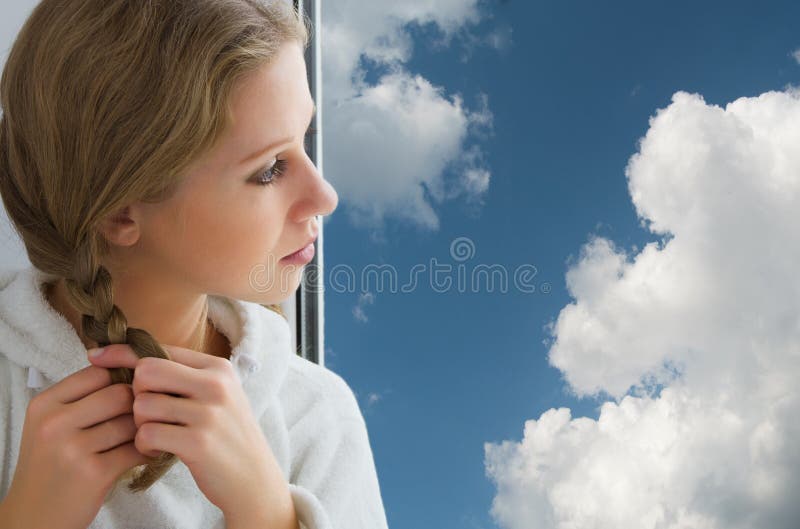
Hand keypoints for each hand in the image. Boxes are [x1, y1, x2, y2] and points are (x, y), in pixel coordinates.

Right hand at [2, 362, 150, 528]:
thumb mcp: (51, 424)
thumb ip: (83, 396)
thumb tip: (132, 366)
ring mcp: (72, 449)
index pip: (99, 373)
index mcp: (45, 404)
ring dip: (144, 430)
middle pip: (120, 394)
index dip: (121, 381)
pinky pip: (136, 450)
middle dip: (136, 405)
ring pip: (132, 422)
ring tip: (145, 435)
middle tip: (142, 416)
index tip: (130, 393)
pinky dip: (147, 451)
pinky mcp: (94, 473)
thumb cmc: (50, 464)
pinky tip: (145, 453)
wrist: (33, 517)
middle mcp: (54, 423)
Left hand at [87, 343, 292, 520]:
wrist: (253, 479)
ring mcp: (209, 413)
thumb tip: (127, 357)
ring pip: (142, 405)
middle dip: (136, 394)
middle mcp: (216, 384)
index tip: (95, 356)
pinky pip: (147, 434)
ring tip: (157, 435)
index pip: (160, 349)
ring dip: (140, 424)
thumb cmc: (225, 435)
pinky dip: (144, 445)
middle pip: (146, 372)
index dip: (123, 353)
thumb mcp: (216, 396)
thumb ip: (182, 376)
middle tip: (149, 414)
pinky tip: (159, 450)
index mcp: (218, 368)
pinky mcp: (198, 442)